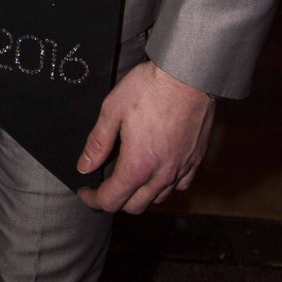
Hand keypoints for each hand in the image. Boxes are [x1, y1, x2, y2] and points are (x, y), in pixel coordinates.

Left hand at [76, 59, 216, 214]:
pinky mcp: (196, 160)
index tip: (85, 192)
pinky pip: (180, 185)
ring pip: (158, 198)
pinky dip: (165, 185)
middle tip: (104, 185)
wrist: (188, 75)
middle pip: (135, 206)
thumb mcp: (112, 109)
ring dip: (140, 194)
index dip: (93, 199)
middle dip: (115, 200)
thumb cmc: (150, 88)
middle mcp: (161, 175)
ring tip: (129, 177)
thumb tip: (85, 166)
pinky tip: (159, 170)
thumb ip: (98, 142)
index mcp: (137, 165)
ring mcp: (181, 169)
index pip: (111, 199)